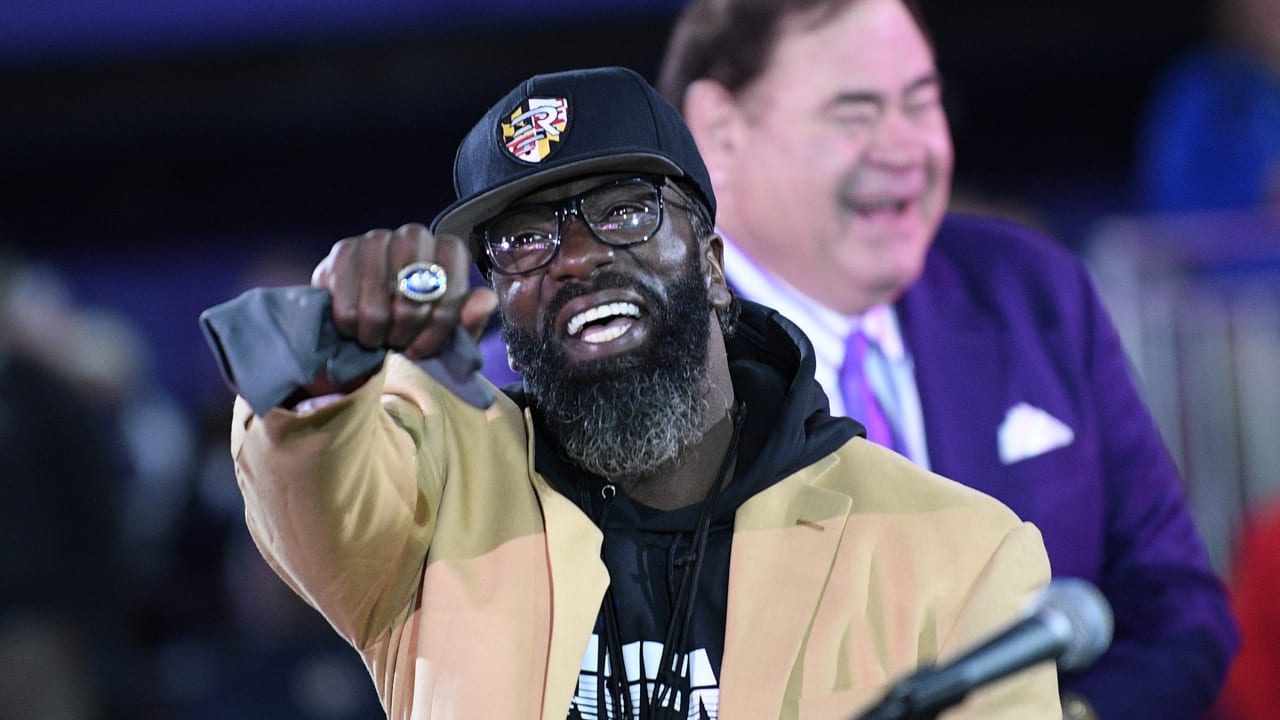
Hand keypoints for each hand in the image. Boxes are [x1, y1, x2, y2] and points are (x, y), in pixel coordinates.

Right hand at [304, 224, 497, 394]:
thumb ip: (468, 322)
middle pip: (417, 283)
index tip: (426, 347)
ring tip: (377, 338)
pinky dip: (351, 326)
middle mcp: (415, 237)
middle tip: (399, 342)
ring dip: (378, 330)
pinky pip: (348, 300)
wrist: (361, 330)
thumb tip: (485, 301)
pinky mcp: (343, 251)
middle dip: (409, 323)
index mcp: (448, 251)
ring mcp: (376, 240)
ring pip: (380, 294)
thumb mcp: (446, 336)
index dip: (442, 318)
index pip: (453, 281)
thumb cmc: (412, 330)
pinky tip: (354, 329)